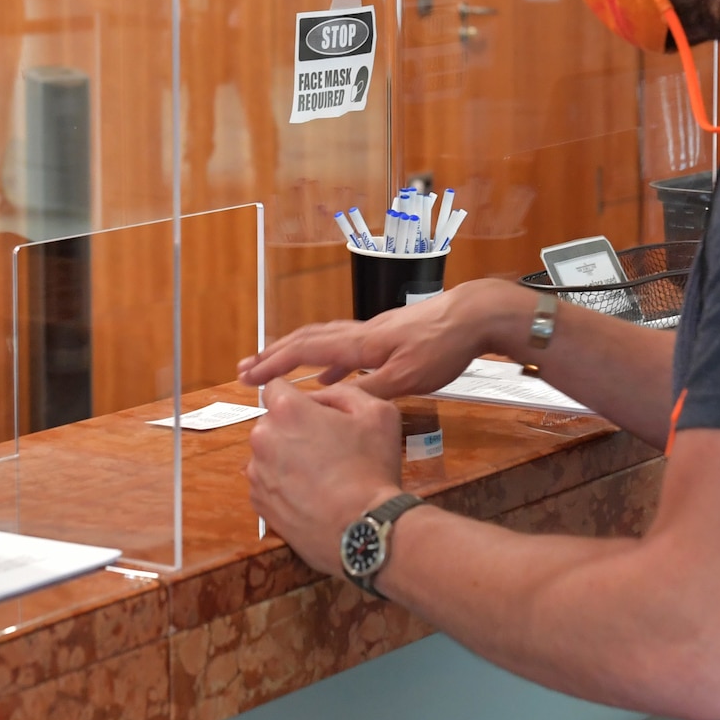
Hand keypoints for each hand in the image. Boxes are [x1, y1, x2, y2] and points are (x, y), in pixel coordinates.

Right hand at [237, 278, 531, 397]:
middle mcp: (359, 333)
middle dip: (273, 355)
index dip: (273, 364)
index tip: (249, 377)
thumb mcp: (409, 378)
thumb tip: (334, 404)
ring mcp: (371, 333)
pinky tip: (326, 377)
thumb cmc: (443, 345)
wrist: (473, 315)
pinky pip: (343, 347)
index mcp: (359, 344)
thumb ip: (371, 391)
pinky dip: (324, 361)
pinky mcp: (385, 337)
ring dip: (294, 355)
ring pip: (321, 341)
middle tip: (246, 370)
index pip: (304, 351)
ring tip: (274, 369)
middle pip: (304, 340)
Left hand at [245, 380, 403, 575]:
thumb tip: (321, 396)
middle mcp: (263, 437)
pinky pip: (267, 482)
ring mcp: (257, 471)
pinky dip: (283, 485)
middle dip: (293, 428)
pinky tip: (310, 494)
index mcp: (287, 410)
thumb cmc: (372, 470)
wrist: (363, 530)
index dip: (297, 398)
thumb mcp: (378, 412)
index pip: (275, 387)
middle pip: (272, 421)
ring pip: (269, 453)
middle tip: (326, 448)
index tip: (312, 412)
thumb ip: (344, 392)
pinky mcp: (258, 502)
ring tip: (320, 476)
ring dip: (287, 457)